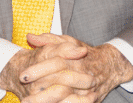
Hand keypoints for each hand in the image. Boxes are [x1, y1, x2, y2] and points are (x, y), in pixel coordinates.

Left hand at [0, 33, 132, 102]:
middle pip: (60, 84)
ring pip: (66, 98)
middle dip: (41, 93)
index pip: (55, 63)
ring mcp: (88, 90)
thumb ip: (49, 40)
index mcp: (75, 59)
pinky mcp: (90, 100)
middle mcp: (82, 74)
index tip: (22, 75)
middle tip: (24, 98)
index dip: (38, 70)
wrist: (110, 66)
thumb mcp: (68, 41)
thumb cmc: (84, 53)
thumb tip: (29, 37)